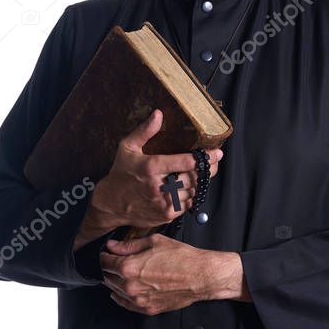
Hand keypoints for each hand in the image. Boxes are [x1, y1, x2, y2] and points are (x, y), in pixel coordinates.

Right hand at [90, 109, 223, 230]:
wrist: (111, 204)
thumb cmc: (121, 173)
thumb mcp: (127, 148)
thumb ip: (144, 131)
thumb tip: (158, 114)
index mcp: (151, 167)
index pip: (185, 162)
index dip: (205, 157)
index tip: (217, 153)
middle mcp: (159, 186)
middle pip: (194, 177)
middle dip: (208, 169)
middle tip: (214, 162)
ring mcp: (163, 203)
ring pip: (194, 191)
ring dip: (202, 183)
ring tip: (205, 173)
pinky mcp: (166, 215)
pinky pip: (188, 204)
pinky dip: (193, 195)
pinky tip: (192, 187)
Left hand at [100, 235, 247, 314]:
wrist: (200, 276)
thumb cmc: (181, 258)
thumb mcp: (154, 242)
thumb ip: (129, 245)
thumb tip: (113, 246)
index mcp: (129, 267)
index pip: (105, 262)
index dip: (104, 255)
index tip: (106, 253)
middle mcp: (130, 285)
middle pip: (108, 277)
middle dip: (108, 268)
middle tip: (113, 262)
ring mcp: (138, 300)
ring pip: (115, 291)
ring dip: (114, 282)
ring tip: (119, 274)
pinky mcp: (147, 308)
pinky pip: (125, 304)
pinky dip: (121, 297)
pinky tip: (121, 291)